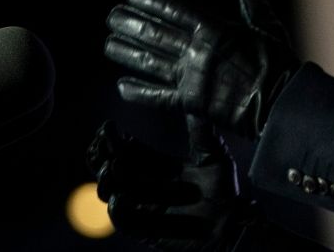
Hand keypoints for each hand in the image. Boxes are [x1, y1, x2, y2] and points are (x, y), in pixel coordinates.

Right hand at [86, 117, 246, 251]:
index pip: (130, 151)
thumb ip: (203, 134)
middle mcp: (148, 185)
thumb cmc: (225, 191)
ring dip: (107, 180)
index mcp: (159, 166)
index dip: (116, 140)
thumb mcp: (215, 158)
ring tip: (111, 167)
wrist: (233, 224)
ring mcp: (145, 207)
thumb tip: (197, 104)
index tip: (108, 127)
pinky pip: (124, 221)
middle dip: (104, 155)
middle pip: (115, 169)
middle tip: (101, 143)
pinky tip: (119, 198)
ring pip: (112, 192)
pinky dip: (118, 210)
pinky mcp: (146, 229)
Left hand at [104, 0, 297, 137]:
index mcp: (215, 31)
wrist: (280, 104)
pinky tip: (122, 86)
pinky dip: (139, 92)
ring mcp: (191, 78)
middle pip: (156, 34)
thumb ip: (254, 4)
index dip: (152, 0)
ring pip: (151, 62)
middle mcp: (197, 52)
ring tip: (109, 43)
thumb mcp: (268, 28)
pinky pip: (159, 97)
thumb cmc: (278, 64)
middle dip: (131, 23)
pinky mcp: (191, 103)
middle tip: (112, 15)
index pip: (176, 10)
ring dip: (127, 52)